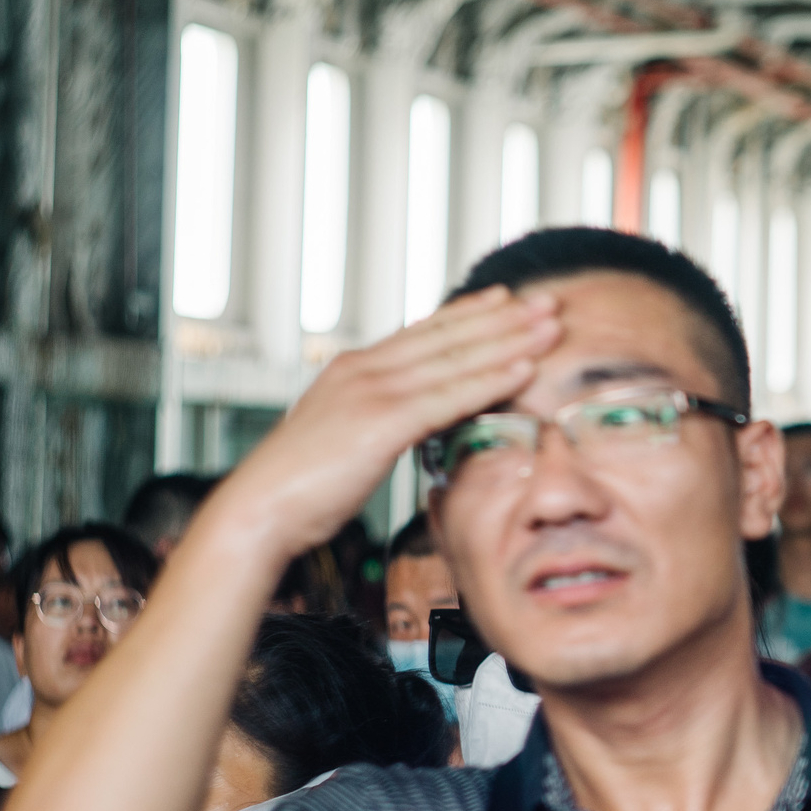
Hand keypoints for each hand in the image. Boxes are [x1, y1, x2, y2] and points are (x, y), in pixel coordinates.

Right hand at [203, 288, 560, 556]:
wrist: (257, 511)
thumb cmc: (298, 486)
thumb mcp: (343, 438)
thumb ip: (377, 418)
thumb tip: (408, 418)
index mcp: (353, 370)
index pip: (423, 332)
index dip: (468, 314)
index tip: (505, 298)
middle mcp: (364, 370)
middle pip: (447, 335)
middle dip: (502, 316)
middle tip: (547, 300)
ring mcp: (372, 392)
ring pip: (455, 358)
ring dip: (510, 339)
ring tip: (552, 323)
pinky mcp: (380, 422)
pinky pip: (448, 397)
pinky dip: (490, 380)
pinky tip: (525, 368)